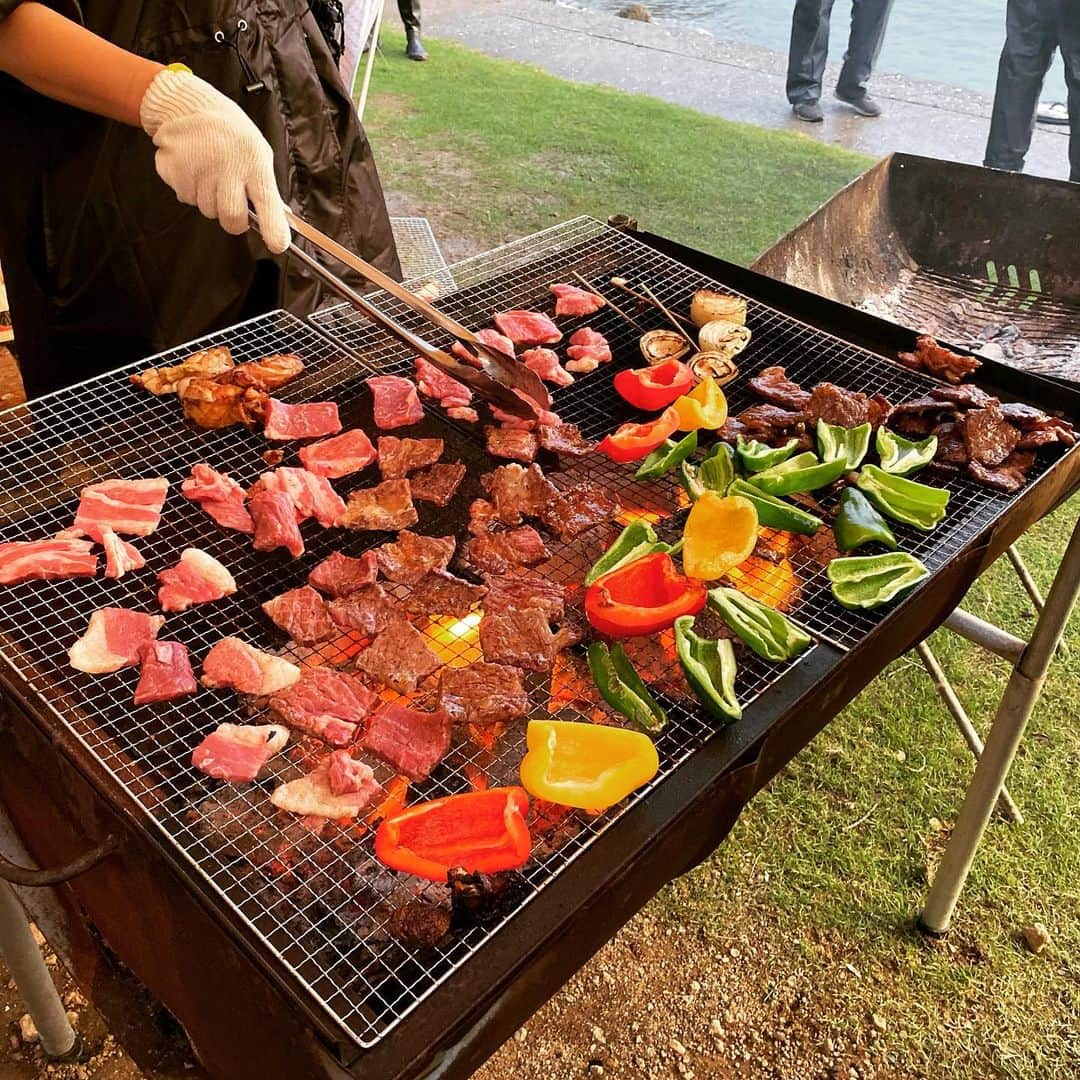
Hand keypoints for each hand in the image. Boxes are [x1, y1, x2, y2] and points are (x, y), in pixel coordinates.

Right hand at [139, 68, 289, 253]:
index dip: (273, 228)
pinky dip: (189, 188)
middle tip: (230, 200)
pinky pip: (185, 197)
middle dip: (233, 220)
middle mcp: (227, 167)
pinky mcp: (175, 170)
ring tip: (210, 172)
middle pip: (231, 218)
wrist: (190, 105)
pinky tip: (194, 168)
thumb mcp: (257, 153)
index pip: (267, 203)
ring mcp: (199, 169)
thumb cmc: (230, 133)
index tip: (277, 244)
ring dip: (209, 199)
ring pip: (207, 210)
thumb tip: (279, 221)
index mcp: (253, 163)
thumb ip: (265, 187)